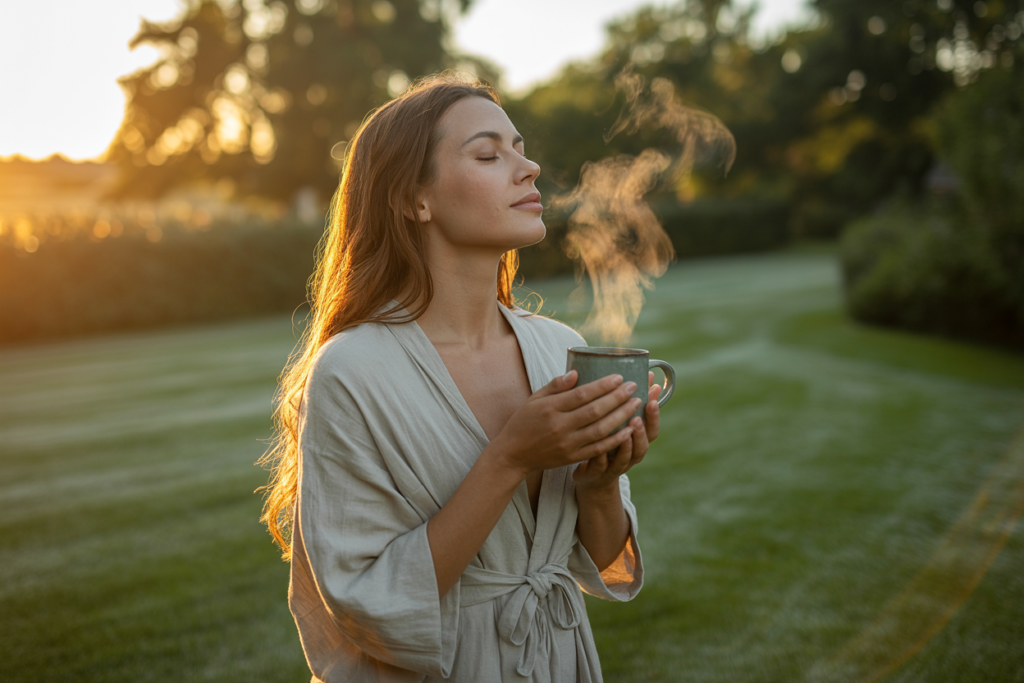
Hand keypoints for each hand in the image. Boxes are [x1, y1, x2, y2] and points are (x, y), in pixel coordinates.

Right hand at [487, 370, 642, 477]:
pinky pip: (598, 448)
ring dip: (621, 416)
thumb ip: (556, 385)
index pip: (582, 394)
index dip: (603, 385)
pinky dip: (615, 439)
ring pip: (600, 429)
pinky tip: (629, 429)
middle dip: (618, 398)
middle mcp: (560, 426)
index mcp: (550, 408)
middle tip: (634, 386)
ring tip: (636, 404)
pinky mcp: (572, 457)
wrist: (513, 454)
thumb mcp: (535, 399)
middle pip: (595, 411)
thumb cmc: (524, 422)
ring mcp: (567, 443)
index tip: (619, 377)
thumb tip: (576, 372)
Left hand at [573, 371, 661, 498]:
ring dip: (628, 443)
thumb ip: (627, 402)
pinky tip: (598, 448)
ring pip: (627, 456)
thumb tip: (647, 372)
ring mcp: (616, 465)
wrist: (592, 476)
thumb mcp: (618, 422)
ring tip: (629, 429)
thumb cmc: (606, 441)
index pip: (652, 427)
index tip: (654, 392)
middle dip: (644, 427)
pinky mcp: (598, 473)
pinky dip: (601, 457)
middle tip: (641, 411)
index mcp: (636, 440)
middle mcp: (631, 454)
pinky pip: (601, 466)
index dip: (654, 412)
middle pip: (644, 443)